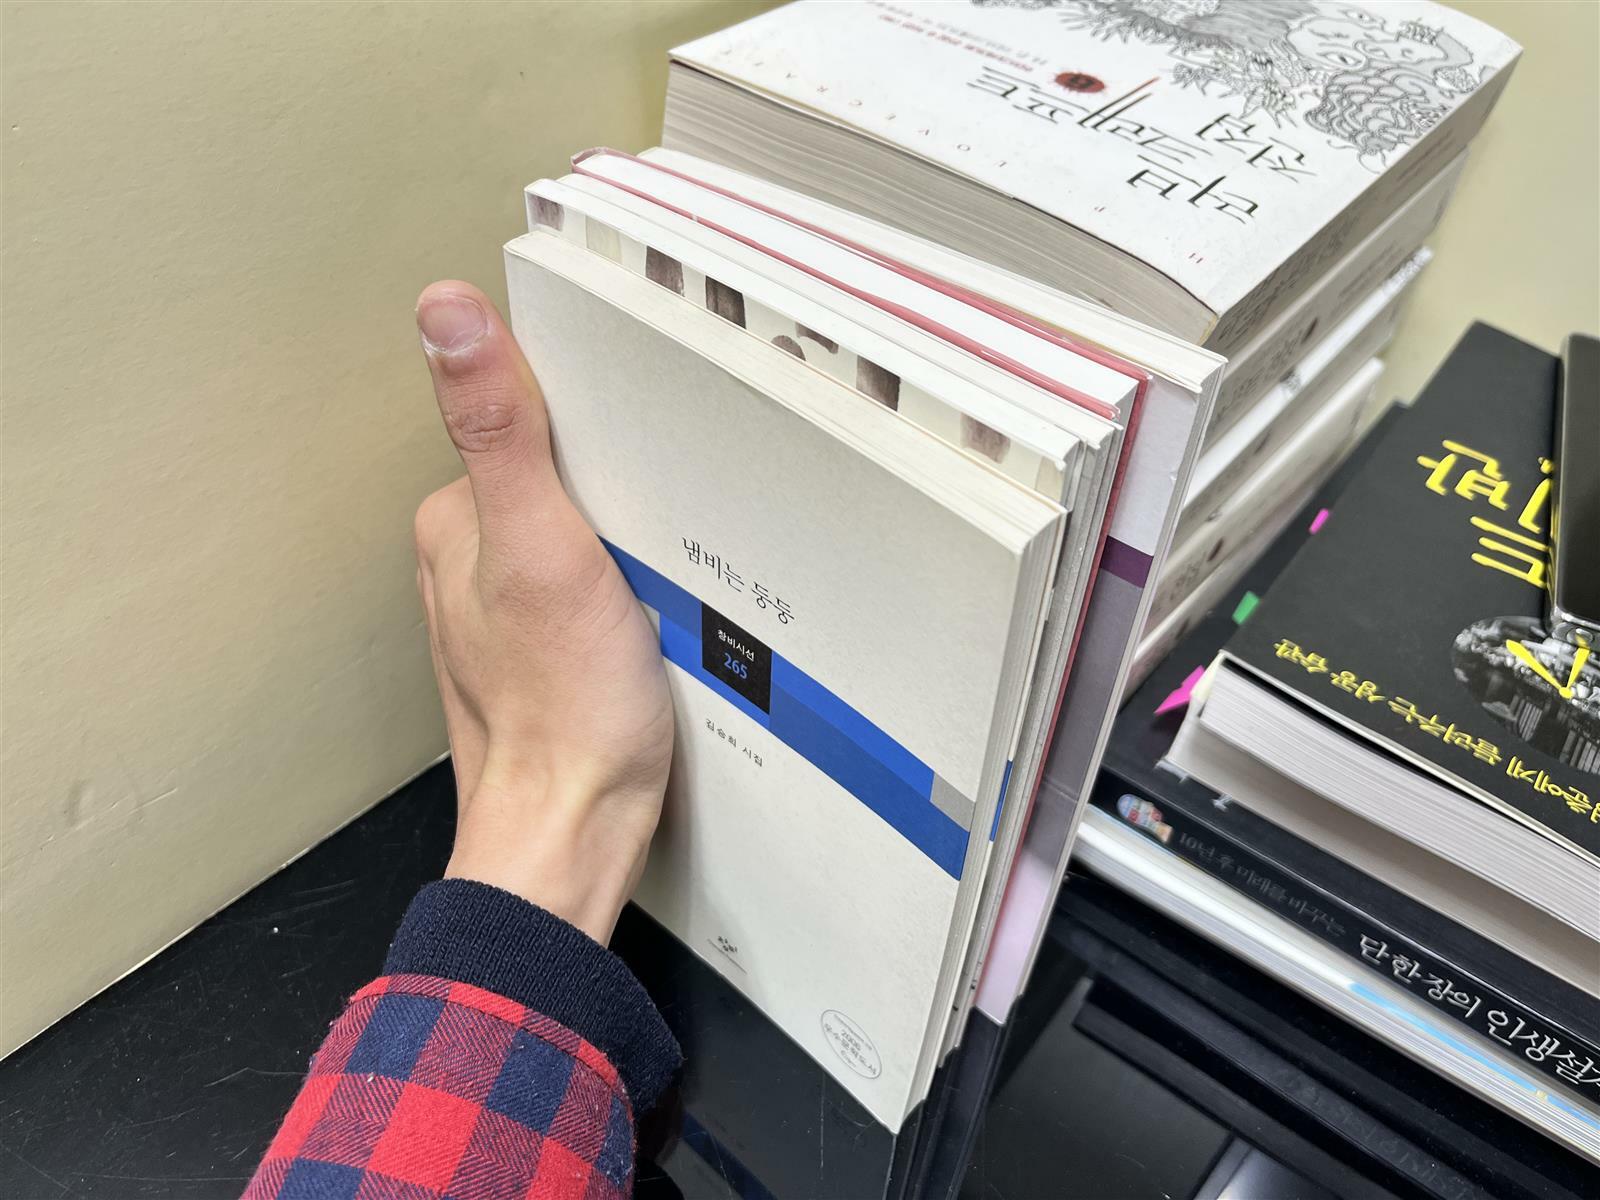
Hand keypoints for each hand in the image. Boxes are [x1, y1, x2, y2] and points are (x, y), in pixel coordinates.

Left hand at [411, 281, 673, 943]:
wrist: (576, 832)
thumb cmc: (563, 707)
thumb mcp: (543, 548)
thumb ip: (500, 430)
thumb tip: (444, 310)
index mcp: (454, 520)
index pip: (526, 421)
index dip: (596, 420)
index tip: (649, 436)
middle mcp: (468, 559)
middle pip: (561, 475)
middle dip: (620, 483)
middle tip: (669, 515)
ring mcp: (505, 609)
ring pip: (583, 532)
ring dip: (631, 537)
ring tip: (667, 564)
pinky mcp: (547, 648)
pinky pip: (596, 584)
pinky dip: (633, 584)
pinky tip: (657, 608)